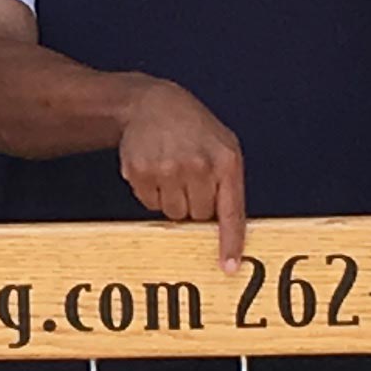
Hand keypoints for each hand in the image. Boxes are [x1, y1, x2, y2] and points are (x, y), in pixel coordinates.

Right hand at [116, 77, 250, 264]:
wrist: (153, 103)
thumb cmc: (194, 129)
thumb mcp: (223, 146)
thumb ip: (228, 184)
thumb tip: (227, 230)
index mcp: (225, 161)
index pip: (231, 212)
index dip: (230, 243)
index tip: (228, 267)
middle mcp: (197, 165)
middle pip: (198, 217)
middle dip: (195, 205)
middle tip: (190, 179)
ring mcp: (167, 169)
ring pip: (173, 214)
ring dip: (173, 200)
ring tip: (172, 171)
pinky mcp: (140, 171)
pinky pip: (150, 204)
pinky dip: (152, 192)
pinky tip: (155, 168)